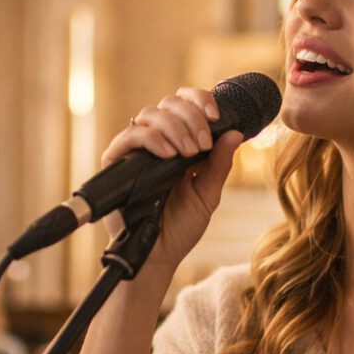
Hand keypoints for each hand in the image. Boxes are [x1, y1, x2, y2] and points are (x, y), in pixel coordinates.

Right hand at [100, 87, 243, 272]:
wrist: (159, 254)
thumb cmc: (181, 226)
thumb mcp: (208, 194)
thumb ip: (220, 165)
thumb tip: (236, 133)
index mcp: (180, 142)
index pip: (186, 104)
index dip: (200, 99)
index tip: (216, 115)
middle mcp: (157, 140)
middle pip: (169, 103)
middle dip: (191, 117)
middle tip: (202, 144)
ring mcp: (136, 150)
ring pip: (149, 114)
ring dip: (174, 127)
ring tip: (187, 152)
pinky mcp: (117, 162)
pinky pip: (129, 136)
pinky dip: (151, 139)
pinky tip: (167, 155)